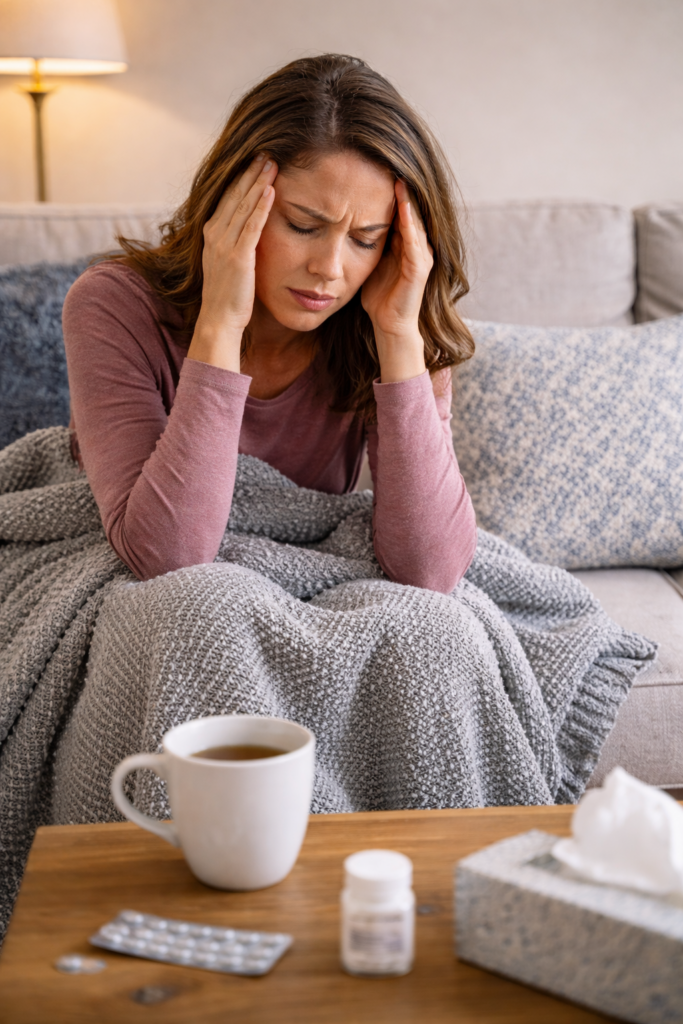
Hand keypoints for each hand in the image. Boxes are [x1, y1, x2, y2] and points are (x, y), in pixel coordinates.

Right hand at [188, 154, 277, 371]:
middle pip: (235, 195)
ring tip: (272, 162)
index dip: (242, 178)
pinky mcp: (238, 258)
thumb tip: (250, 227)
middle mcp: (215, 234)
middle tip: (266, 151)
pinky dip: (260, 208)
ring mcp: (224, 245)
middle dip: (250, 173)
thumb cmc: (229, 295)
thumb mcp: (228, 262)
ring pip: (243, 206)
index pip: (228, 198)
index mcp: (212, 233)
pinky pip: (251, 227)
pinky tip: (271, 191)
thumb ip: (236, 241)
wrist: (219, 320)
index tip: (256, 160)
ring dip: (258, 183)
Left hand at [361, 180, 433, 382]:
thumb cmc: (378, 295)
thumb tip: (338, 219)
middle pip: (409, 208)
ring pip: (414, 219)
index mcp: (404, 241)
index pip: (398, 208)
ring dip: (407, 198)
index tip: (375, 165)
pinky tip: (402, 205)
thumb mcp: (366, 260)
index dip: (389, 188)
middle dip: (401, 187)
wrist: (389, 325)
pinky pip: (415, 240)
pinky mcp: (419, 269)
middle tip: (389, 160)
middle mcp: (417, 244)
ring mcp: (421, 255)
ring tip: (398, 176)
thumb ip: (362, 239)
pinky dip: (409, 221)